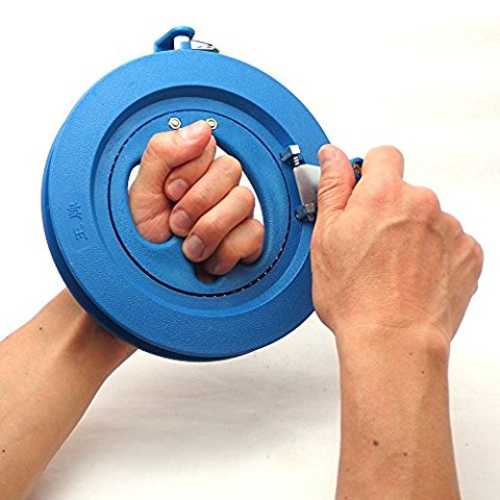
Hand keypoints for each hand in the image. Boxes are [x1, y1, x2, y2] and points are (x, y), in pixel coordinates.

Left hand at [128, 120, 263, 274]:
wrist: (149, 280)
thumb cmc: (142, 238)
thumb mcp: (141, 191)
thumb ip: (163, 152)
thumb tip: (201, 128)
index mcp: (190, 169)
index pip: (208, 146)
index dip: (187, 171)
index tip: (169, 193)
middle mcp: (217, 187)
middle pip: (230, 170)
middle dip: (196, 202)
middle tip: (176, 224)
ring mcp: (236, 213)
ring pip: (243, 201)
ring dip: (208, 230)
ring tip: (188, 247)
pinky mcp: (249, 239)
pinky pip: (254, 233)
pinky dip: (225, 251)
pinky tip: (208, 258)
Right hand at [311, 145, 482, 350]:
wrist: (393, 340)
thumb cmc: (356, 297)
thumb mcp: (326, 237)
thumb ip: (333, 188)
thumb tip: (332, 158)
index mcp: (384, 194)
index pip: (383, 156)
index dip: (370, 172)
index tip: (363, 193)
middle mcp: (422, 203)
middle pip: (406, 191)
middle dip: (389, 209)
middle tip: (369, 244)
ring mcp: (449, 229)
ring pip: (427, 218)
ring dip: (413, 233)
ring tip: (392, 268)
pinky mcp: (468, 254)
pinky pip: (449, 242)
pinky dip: (435, 254)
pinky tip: (413, 276)